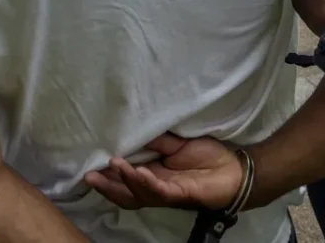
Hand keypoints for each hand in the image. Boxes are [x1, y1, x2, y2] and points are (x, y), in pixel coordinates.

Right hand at [85, 134, 241, 211]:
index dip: (109, 175)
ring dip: (125, 180)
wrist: (234, 170)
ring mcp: (168, 193)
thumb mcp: (179, 143)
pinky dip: (147, 183)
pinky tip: (139, 173)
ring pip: (139, 194)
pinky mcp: (181, 194)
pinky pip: (160, 192)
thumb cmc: (208, 156)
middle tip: (89, 176)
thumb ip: (160, 141)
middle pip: (126, 193)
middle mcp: (157, 187)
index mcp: (154, 175)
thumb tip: (137, 131)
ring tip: (114, 165)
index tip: (91, 165)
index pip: (126, 179)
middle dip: (107, 186)